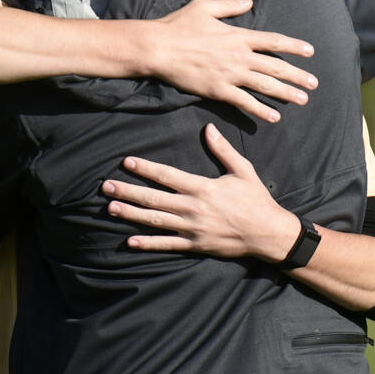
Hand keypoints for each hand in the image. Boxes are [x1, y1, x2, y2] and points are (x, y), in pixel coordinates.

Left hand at [102, 123, 300, 261]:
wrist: (268, 234)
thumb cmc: (256, 200)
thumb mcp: (243, 171)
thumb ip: (223, 150)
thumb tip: (209, 128)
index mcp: (202, 188)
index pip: (167, 176)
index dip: (145, 169)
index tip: (127, 162)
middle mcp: (193, 208)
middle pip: (154, 198)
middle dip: (128, 191)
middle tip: (106, 187)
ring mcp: (192, 229)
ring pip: (155, 220)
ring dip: (131, 214)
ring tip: (111, 208)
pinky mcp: (195, 245)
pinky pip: (167, 245)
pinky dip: (148, 243)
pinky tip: (130, 241)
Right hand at [148, 0, 316, 124]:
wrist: (159, 48)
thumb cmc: (178, 25)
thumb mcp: (205, 8)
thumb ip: (230, 6)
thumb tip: (249, 2)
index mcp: (238, 36)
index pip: (273, 41)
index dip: (294, 46)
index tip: (310, 52)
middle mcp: (239, 56)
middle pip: (275, 66)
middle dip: (297, 75)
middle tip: (314, 83)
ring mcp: (230, 75)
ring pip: (265, 85)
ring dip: (286, 93)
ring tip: (303, 100)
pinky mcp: (218, 91)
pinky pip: (244, 102)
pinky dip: (260, 110)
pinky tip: (274, 117)